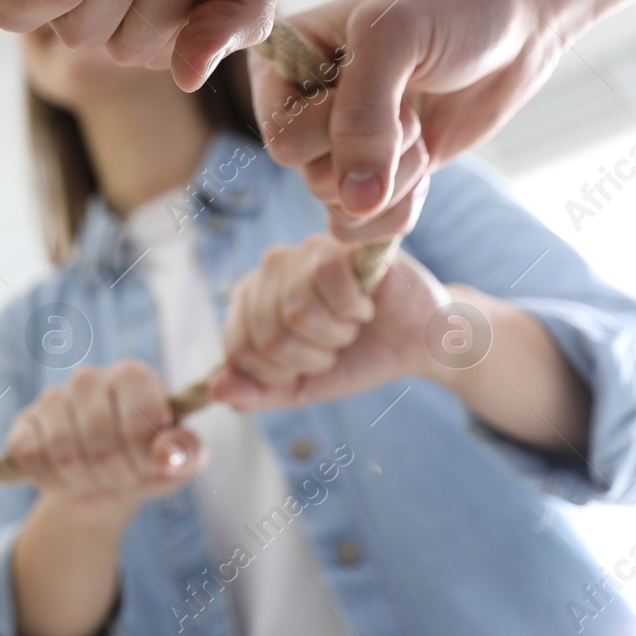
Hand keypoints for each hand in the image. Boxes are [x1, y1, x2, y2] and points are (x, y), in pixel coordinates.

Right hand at [6, 361, 203, 516]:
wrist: (106, 481)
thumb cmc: (148, 462)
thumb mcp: (180, 460)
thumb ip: (185, 451)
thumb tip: (167, 456)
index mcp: (134, 376)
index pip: (138, 427)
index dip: (144, 462)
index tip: (150, 468)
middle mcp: (90, 377)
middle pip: (99, 445)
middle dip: (114, 478)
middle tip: (122, 480)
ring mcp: (53, 397)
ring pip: (63, 453)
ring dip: (83, 483)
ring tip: (96, 481)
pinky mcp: (25, 422)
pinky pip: (30, 456)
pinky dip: (51, 480)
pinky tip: (67, 478)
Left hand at [212, 235, 451, 410]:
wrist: (419, 343)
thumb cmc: (357, 358)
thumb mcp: (302, 387)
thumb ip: (257, 392)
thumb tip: (217, 391)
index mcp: (250, 299)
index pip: (238, 350)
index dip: (280, 374)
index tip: (310, 366)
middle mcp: (270, 268)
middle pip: (269, 335)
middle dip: (312, 358)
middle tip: (338, 344)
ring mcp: (304, 251)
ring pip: (297, 312)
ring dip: (336, 334)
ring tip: (353, 324)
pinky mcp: (342, 243)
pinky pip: (329, 281)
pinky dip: (354, 309)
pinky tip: (366, 304)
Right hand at [254, 0, 559, 239]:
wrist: (518, 22)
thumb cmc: (452, 6)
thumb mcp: (395, 36)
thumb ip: (365, 114)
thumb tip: (354, 201)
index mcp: (283, 65)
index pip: (282, 135)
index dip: (335, 129)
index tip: (384, 85)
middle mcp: (300, 109)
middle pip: (310, 176)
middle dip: (376, 153)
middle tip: (411, 106)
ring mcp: (337, 145)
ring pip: (337, 206)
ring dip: (394, 180)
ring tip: (421, 128)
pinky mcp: (373, 175)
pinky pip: (360, 226)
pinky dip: (397, 211)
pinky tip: (425, 168)